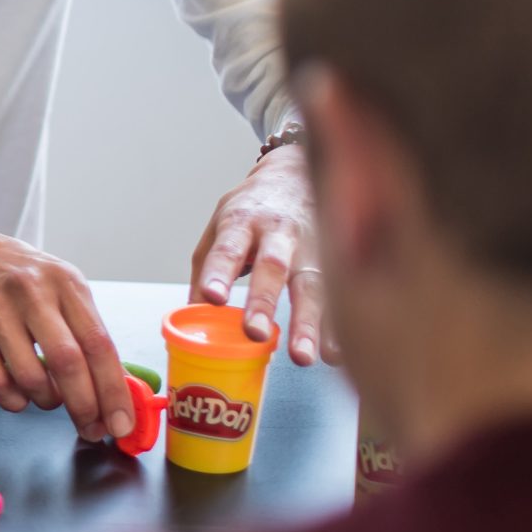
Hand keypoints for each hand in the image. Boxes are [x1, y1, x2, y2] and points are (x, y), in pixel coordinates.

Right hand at [0, 230, 131, 440]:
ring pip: (31, 377)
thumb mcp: (63, 288)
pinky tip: (21, 396)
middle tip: (91, 428)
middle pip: (67, 362)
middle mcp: (32, 294)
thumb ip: (88, 330)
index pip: (98, 344)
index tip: (122, 422)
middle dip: (85, 406)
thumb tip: (117, 385)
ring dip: (48, 401)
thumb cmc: (21, 276)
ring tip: (50, 399)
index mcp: (66, 284)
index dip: (113, 389)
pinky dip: (15, 401)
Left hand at [192, 143, 328, 364]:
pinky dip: (339, 327)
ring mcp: (313, 245)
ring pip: (313, 285)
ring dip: (308, 323)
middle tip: (254, 333)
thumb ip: (206, 269)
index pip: (228, 248)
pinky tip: (336, 355)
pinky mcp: (338, 260)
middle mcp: (279, 232)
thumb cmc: (252, 208)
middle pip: (272, 267)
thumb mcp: (220, 226)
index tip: (213, 297)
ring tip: (303, 357)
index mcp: (241, 222)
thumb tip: (191, 315)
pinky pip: (341, 296)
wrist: (297, 174)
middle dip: (263, 301)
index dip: (219, 272)